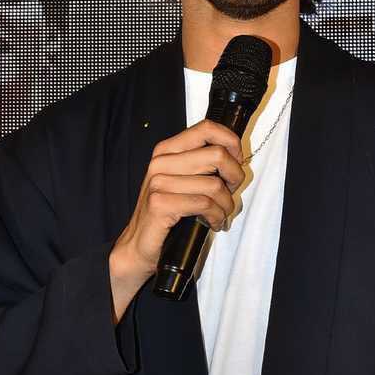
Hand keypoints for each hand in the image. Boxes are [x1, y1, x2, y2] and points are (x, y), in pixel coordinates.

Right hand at [108, 120, 244, 321]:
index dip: (231, 141)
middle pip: (217, 155)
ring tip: (221, 214)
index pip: (206, 128)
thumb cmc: (165, 214)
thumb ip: (202, 165)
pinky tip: (213, 223)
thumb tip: (236, 159)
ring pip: (214, 184)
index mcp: (167, 150)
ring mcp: (158, 182)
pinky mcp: (160, 203)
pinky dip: (216, 216)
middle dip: (235, 176)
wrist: (137, 246)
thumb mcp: (182, 182)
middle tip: (231, 192)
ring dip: (226, 204)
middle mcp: (161, 162)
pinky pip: (205, 204)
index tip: (238, 159)